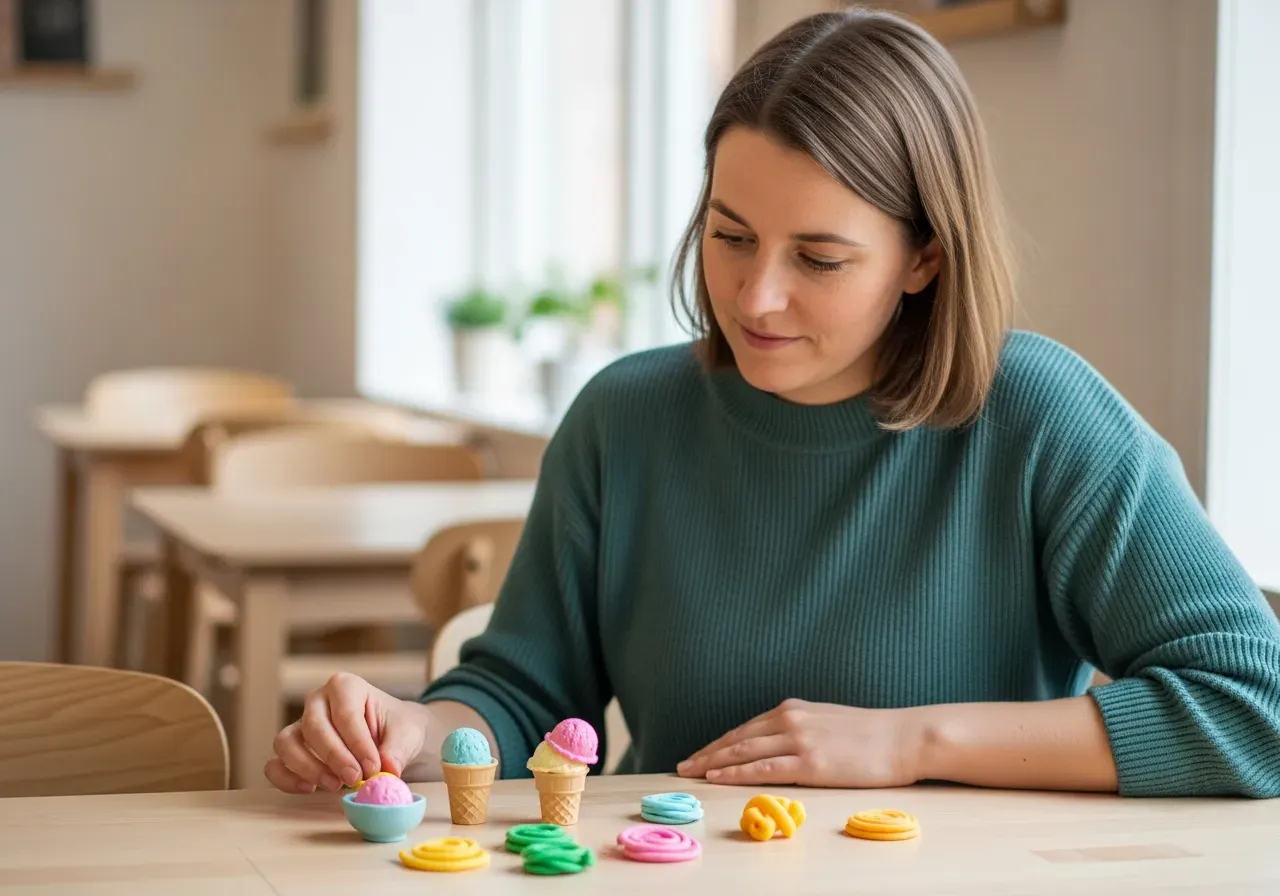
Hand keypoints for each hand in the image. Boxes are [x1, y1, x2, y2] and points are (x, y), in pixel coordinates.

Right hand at [265, 673, 429, 793]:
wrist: (388, 736)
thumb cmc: (395, 728)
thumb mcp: (407, 733)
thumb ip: (398, 750)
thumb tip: (388, 770)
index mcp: (346, 686)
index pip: (345, 713)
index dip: (358, 743)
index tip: (374, 768)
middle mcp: (318, 700)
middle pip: (313, 726)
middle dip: (334, 757)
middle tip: (355, 779)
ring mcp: (300, 724)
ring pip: (286, 742)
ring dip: (309, 768)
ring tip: (336, 785)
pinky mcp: (292, 749)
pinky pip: (274, 764)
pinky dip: (286, 779)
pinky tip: (310, 789)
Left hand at [676, 698, 923, 787]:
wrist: (904, 737)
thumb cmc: (872, 734)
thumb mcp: (827, 720)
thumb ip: (801, 728)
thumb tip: (780, 742)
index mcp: (793, 708)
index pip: (745, 728)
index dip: (719, 743)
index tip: (699, 754)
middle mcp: (790, 719)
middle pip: (737, 738)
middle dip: (707, 753)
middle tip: (683, 766)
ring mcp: (799, 740)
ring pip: (743, 752)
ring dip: (713, 763)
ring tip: (691, 774)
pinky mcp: (810, 763)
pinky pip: (763, 768)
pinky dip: (736, 773)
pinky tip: (717, 778)